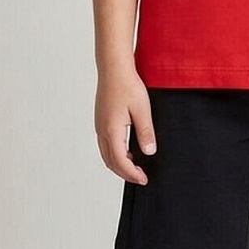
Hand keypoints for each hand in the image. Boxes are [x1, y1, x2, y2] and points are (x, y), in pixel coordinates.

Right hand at [94, 70, 156, 184]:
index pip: (120, 161)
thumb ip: (145, 132)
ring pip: (106, 154)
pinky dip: (115, 153)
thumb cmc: (127, 85)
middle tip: (140, 177)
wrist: (113, 68)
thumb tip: (149, 152)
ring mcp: (99, 125)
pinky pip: (105, 144)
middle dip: (125, 173)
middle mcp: (102, 130)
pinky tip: (128, 149)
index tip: (144, 179)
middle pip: (110, 161)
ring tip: (135, 166)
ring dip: (119, 164)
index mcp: (111, 130)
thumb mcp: (142, 109)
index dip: (132, 173)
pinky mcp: (101, 120)